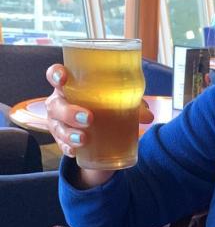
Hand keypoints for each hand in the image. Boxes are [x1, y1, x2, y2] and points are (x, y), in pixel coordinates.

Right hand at [45, 64, 152, 186]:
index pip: (55, 75)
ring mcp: (57, 122)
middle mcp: (59, 102)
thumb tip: (148, 117)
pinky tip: (75, 152)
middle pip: (56, 105)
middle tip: (89, 118)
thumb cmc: (102, 103)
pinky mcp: (61, 140)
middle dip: (69, 112)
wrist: (92, 125)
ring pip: (57, 128)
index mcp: (70, 86)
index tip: (63, 78)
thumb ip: (131, 103)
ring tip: (84, 139)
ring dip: (70, 134)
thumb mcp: (115, 100)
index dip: (55, 74)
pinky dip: (68, 148)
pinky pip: (61, 145)